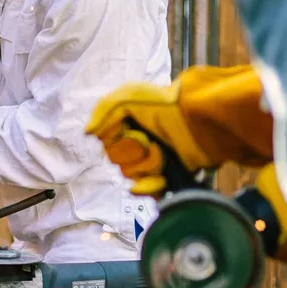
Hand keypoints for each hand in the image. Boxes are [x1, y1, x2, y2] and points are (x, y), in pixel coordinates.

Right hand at [86, 65, 273, 196]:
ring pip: (131, 175)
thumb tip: (88, 133)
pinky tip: (157, 180)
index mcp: (129, 123)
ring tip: (163, 154)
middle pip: (117, 160)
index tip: (128, 130)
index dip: (116, 139)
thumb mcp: (127, 96)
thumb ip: (103, 111)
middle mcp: (139, 142)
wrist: (198, 122)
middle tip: (150, 142)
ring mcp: (153, 160)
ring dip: (146, 166)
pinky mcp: (167, 177)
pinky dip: (149, 187)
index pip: (107, 143)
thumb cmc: (164, 105)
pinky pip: (147, 191)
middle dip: (131, 153)